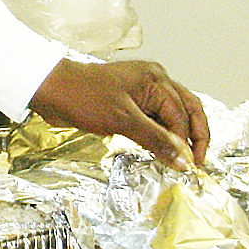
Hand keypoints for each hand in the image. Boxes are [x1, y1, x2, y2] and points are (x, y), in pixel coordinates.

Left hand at [29, 57, 208, 168]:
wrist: (51, 90)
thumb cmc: (83, 97)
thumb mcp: (123, 121)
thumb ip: (157, 140)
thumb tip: (184, 161)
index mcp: (156, 80)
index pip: (182, 115)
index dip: (188, 142)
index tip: (190, 167)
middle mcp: (153, 81)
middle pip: (186, 110)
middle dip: (194, 136)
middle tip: (197, 163)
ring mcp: (141, 90)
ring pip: (171, 115)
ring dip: (177, 136)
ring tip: (181, 160)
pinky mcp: (129, 100)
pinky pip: (154, 117)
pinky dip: (160, 134)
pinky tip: (161, 150)